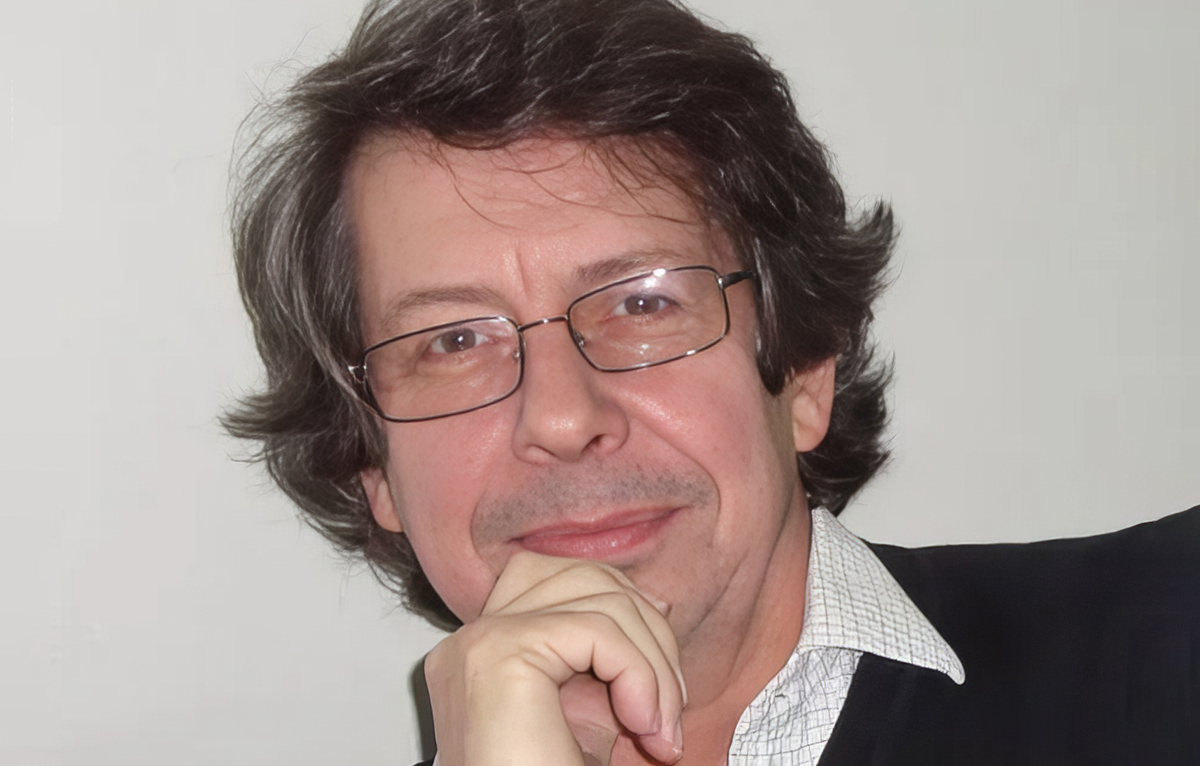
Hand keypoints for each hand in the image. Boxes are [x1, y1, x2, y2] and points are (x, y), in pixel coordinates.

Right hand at [424, 552, 686, 765]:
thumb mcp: (592, 716)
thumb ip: (609, 657)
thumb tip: (654, 600)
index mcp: (486, 652)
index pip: (556, 575)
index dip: (621, 605)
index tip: (659, 673)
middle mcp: (472, 640)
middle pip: (580, 574)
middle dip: (647, 632)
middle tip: (667, 712)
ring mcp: (480, 642)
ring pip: (600, 598)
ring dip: (655, 665)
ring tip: (660, 732)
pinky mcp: (501, 654)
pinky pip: (599, 630)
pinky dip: (642, 677)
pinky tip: (646, 729)